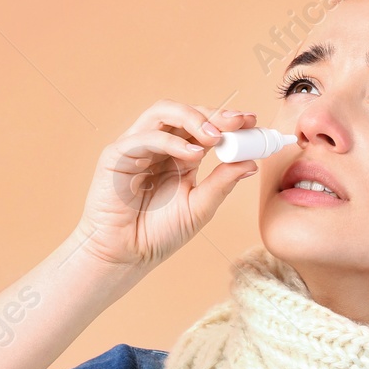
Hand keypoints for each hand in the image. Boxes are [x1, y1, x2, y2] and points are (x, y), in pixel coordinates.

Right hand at [71, 100, 258, 269]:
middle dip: (214, 114)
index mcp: (180, 156)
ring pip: (163, 113)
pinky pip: (146, 137)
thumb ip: (222, 182)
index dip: (227, 121)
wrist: (126, 255)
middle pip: (185, 114)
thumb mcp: (200, 207)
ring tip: (215, 136)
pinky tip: (193, 155)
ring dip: (192, 118)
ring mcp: (137, 147)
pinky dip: (171, 142)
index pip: (204, 127)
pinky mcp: (116, 155)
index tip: (251, 122)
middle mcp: (159, 146)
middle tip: (238, 122)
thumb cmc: (158, 234)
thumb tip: (252, 163)